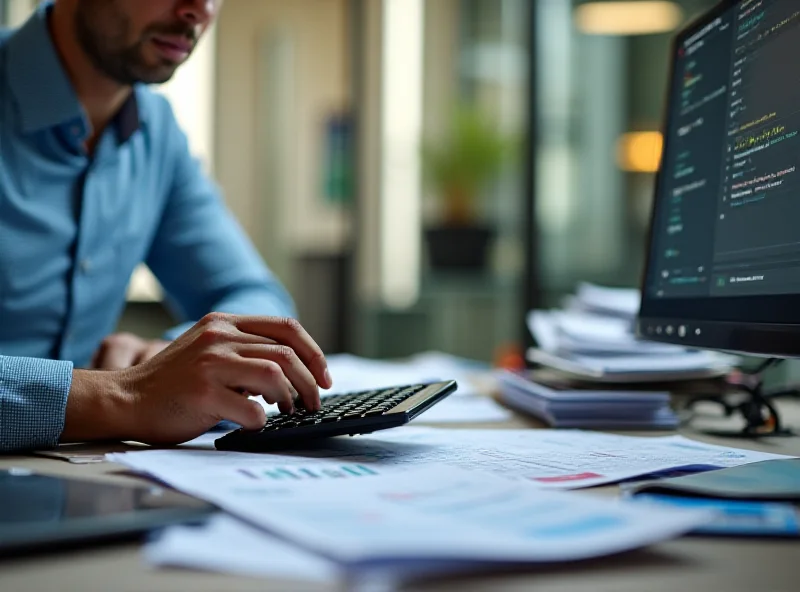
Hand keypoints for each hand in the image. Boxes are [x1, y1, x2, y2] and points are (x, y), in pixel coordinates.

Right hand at [62, 313, 331, 445]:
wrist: (124, 400)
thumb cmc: (173, 383)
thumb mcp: (208, 350)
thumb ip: (244, 351)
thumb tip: (295, 372)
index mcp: (223, 322)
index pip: (285, 326)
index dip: (313, 352)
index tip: (324, 376)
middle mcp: (218, 336)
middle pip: (287, 352)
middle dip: (310, 381)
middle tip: (313, 403)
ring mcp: (210, 363)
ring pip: (276, 373)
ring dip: (291, 398)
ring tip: (286, 411)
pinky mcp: (202, 393)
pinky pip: (252, 409)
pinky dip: (261, 420)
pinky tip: (253, 423)